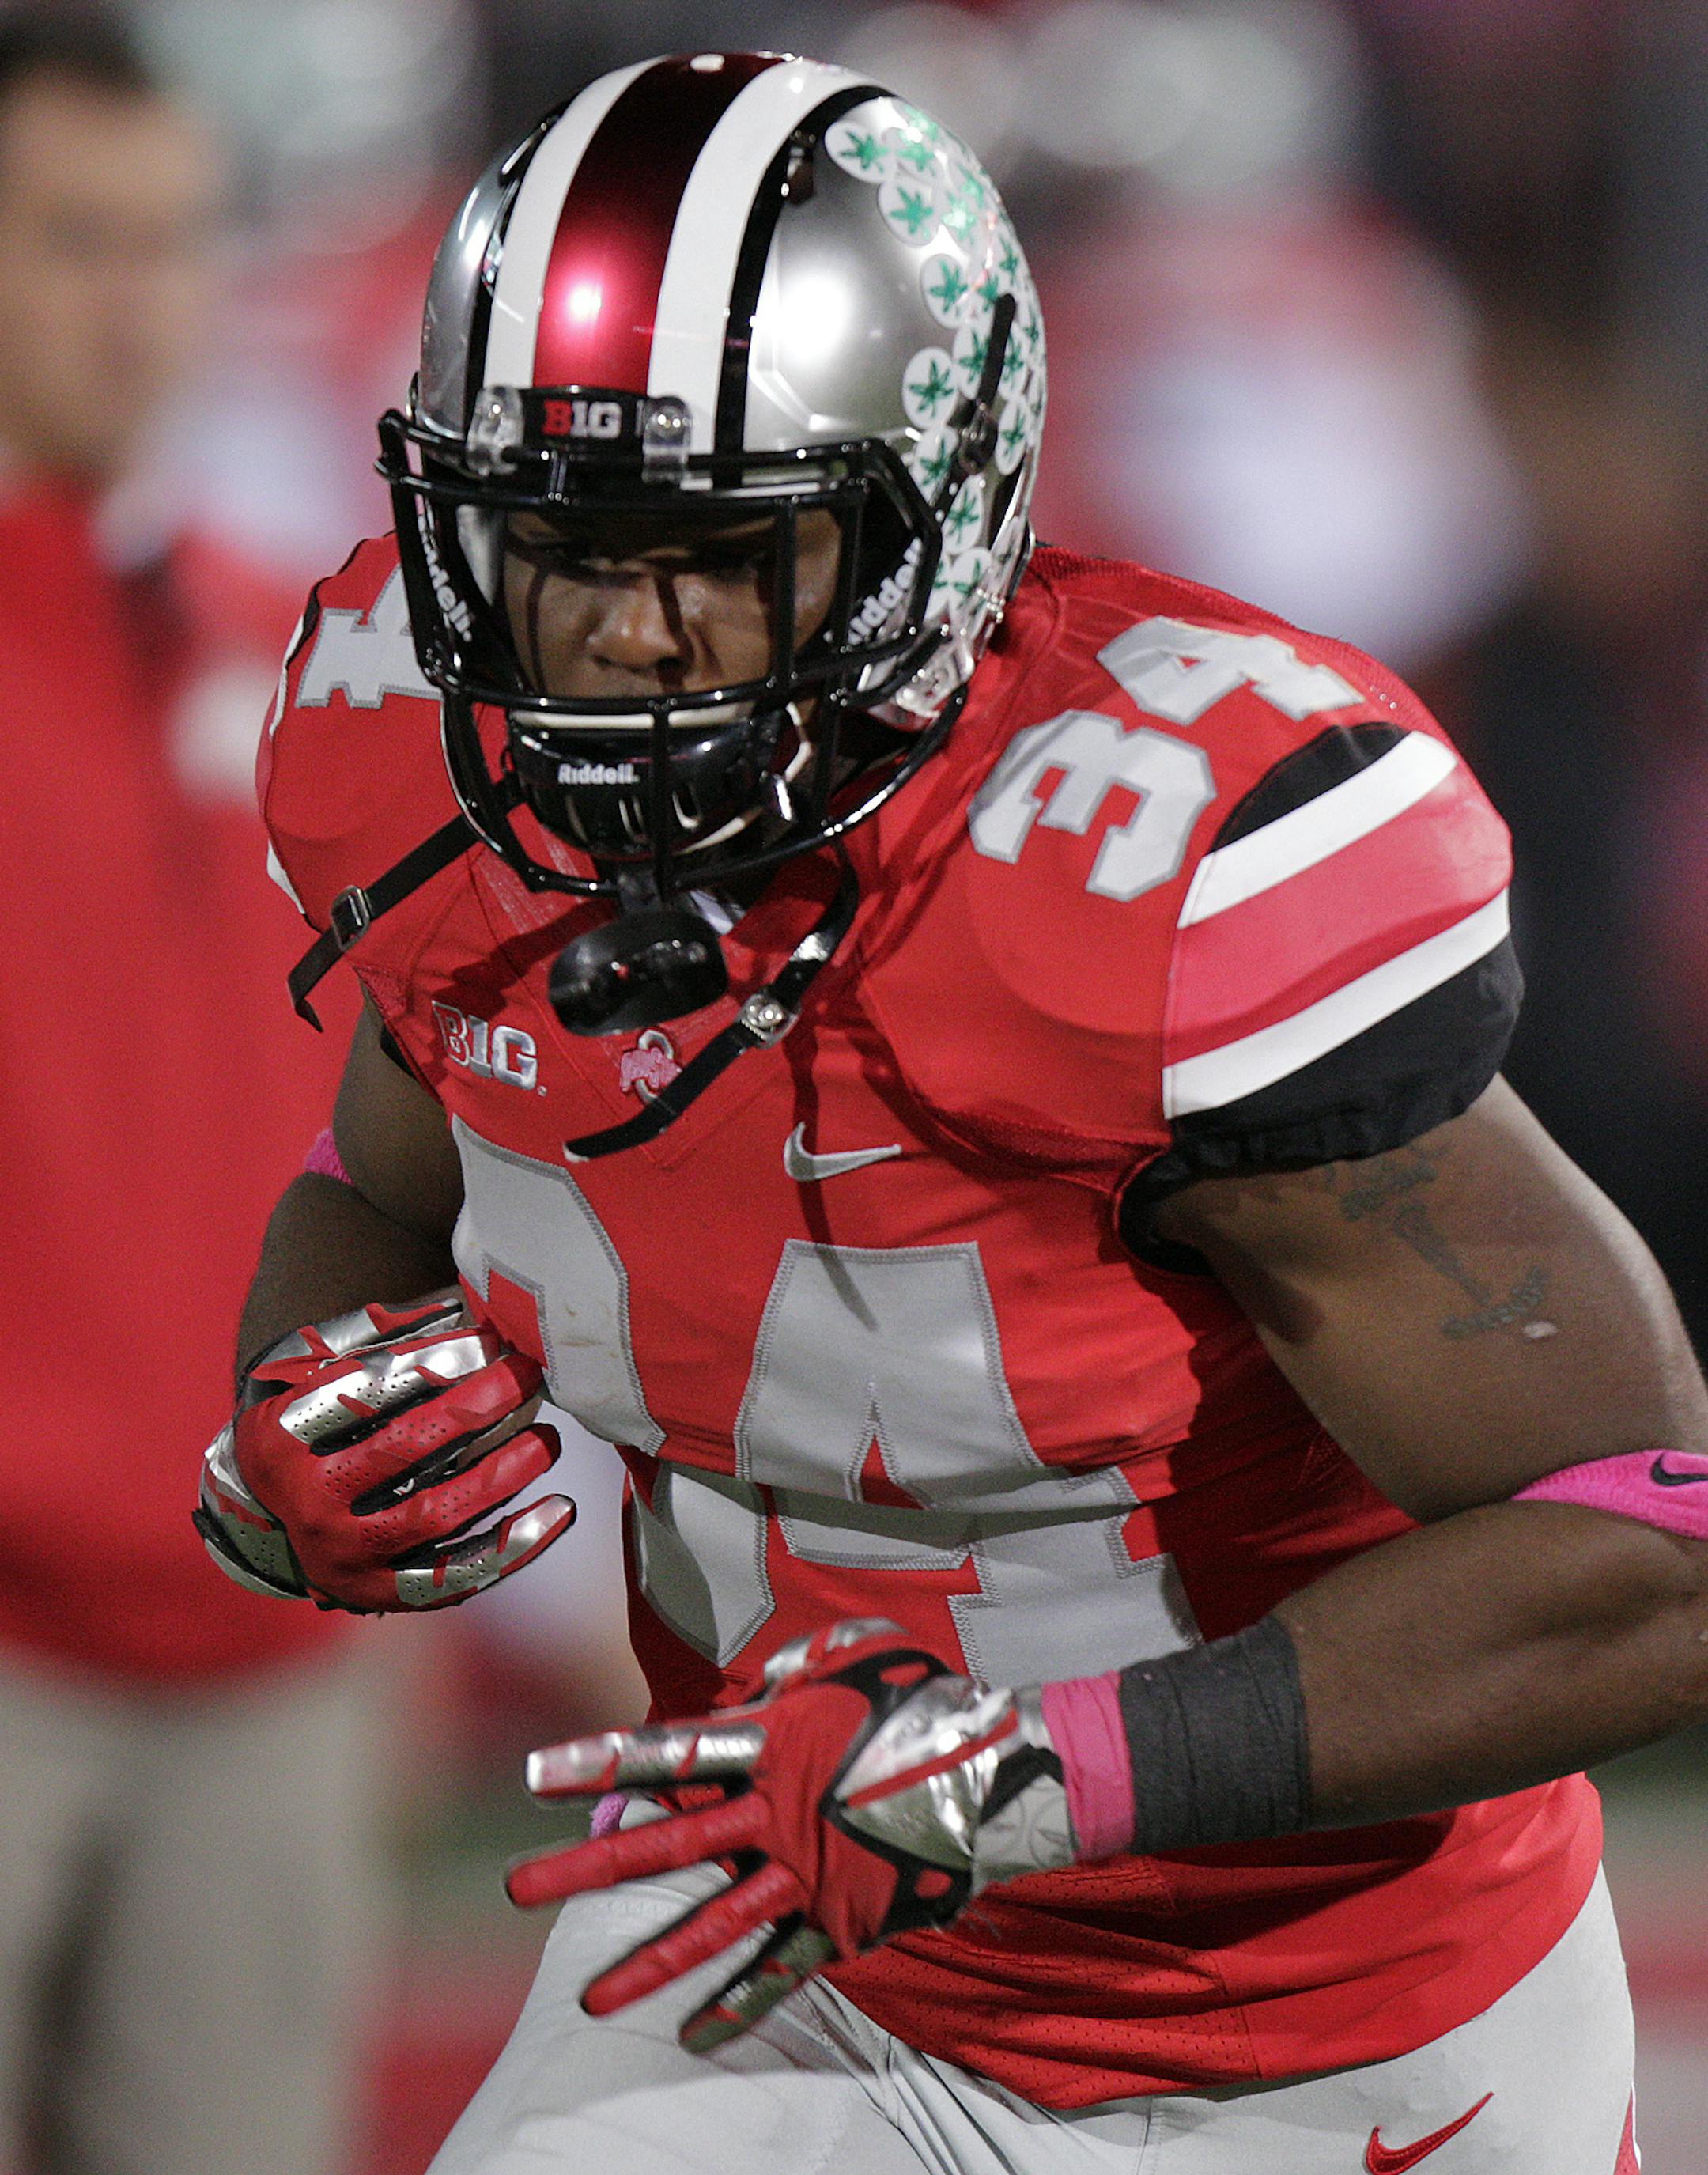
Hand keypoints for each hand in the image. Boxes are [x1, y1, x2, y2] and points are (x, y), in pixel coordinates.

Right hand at [195, 1288, 573, 1611]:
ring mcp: (344, 1553)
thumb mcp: (315, 1378)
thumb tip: (466, 1303)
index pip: (363, 1390)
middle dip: (475, 1406)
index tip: (489, 1339)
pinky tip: (559, 1510)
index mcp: (283, 1435)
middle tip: (528, 1373)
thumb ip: (379, 1343)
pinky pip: (455, 1574)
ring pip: (434, 1514)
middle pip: (402, 1448)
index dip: (432, 1361)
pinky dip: (513, 1545)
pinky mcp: (380, 1591)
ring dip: (502, 1474)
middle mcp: (308, 1499)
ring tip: (550, 1438)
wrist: (266, 1520)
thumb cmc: (312, 1427)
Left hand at [506, 1618, 1075, 2050]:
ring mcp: (804, 1873)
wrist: (1001, 1774)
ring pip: (710, 1925)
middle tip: (516, 1889)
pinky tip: (697, 2035)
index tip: (533, 1777)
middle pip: (664, 1843)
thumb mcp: (857, 1651)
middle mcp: (774, 1813)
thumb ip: (796, 1666)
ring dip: (646, 1962)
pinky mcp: (840, 1920)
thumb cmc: (927, 1699)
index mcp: (772, 1741)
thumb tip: (757, 1687)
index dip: (600, 1762)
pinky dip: (740, 2003)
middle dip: (586, 1866)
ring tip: (588, 2000)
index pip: (667, 1754)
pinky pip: (780, 1969)